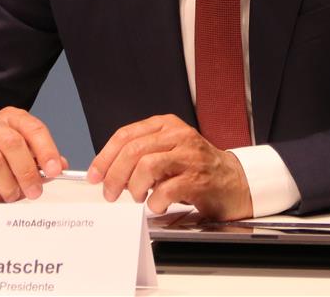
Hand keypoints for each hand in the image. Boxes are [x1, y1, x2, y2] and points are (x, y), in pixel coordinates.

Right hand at [0, 106, 64, 203]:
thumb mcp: (23, 159)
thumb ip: (41, 161)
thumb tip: (60, 166)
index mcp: (10, 119)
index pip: (33, 128)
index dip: (46, 150)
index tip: (54, 170)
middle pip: (12, 143)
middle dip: (27, 171)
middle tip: (35, 191)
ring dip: (8, 185)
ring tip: (12, 196)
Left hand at [86, 114, 252, 220]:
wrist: (234, 181)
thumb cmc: (196, 168)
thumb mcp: (168, 151)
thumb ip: (142, 154)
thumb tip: (108, 171)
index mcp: (166, 125)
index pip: (126, 135)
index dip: (105, 156)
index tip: (95, 175)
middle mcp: (178, 136)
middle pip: (133, 150)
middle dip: (114, 175)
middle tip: (110, 193)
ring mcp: (190, 156)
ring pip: (147, 165)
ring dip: (134, 187)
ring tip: (137, 197)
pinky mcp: (198, 178)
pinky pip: (166, 190)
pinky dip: (155, 202)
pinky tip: (156, 205)